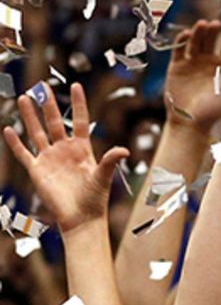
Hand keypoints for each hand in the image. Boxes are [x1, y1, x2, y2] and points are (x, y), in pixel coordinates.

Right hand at [4, 83, 128, 234]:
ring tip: (23, 97)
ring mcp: (50, 159)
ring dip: (30, 116)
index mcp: (82, 150)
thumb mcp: (103, 177)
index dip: (79, 104)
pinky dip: (15, 142)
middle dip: (48, 104)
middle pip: (54, 122)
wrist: (81, 218)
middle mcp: (65, 151)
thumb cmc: (95, 199)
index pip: (80, 121)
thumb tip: (125, 150)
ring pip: (37, 132)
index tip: (77, 85)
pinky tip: (9, 128)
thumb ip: (110, 161)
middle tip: (42, 86)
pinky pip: (24, 153)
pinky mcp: (37, 170)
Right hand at [165, 18, 220, 133]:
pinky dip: (181, 41)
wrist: (189, 123)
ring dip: (199, 32)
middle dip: (214, 30)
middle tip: (217, 23)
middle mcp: (207, 61)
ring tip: (203, 24)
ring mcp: (191, 62)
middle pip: (211, 40)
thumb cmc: (212, 112)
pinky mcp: (177, 65)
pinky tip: (186, 34)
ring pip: (195, 41)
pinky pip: (178, 50)